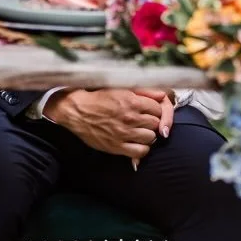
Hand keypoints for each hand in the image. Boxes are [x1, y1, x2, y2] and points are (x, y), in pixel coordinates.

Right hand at [43, 88, 169, 161]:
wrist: (78, 111)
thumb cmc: (99, 98)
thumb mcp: (121, 88)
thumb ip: (144, 90)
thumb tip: (162, 95)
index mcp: (132, 101)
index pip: (158, 109)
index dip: (155, 110)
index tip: (149, 111)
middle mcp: (130, 118)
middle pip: (156, 123)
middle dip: (152, 122)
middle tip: (144, 121)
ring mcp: (124, 133)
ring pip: (151, 138)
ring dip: (148, 135)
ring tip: (140, 131)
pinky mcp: (117, 146)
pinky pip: (141, 152)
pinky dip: (142, 148)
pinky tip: (136, 143)